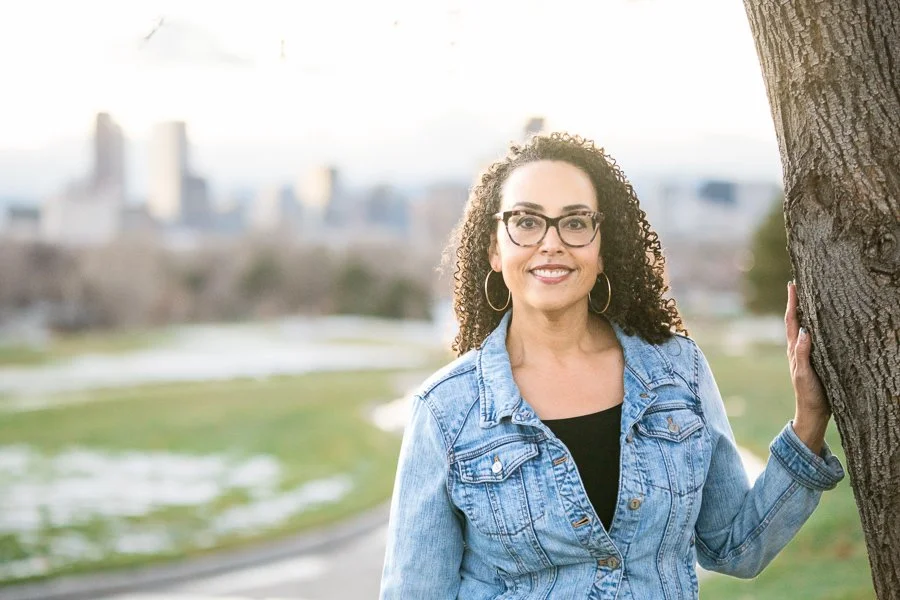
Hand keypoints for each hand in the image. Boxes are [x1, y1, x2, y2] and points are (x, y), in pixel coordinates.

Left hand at [786, 281, 830, 453]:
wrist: (813, 411)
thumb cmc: (808, 393)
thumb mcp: (804, 374)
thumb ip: (803, 354)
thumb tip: (804, 331)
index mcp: (793, 349)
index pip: (792, 320)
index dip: (792, 302)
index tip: (791, 284)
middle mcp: (798, 348)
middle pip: (796, 319)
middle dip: (797, 301)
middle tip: (799, 282)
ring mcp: (806, 353)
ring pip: (804, 327)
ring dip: (805, 311)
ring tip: (809, 295)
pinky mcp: (815, 359)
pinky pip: (814, 337)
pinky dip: (815, 325)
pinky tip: (820, 321)